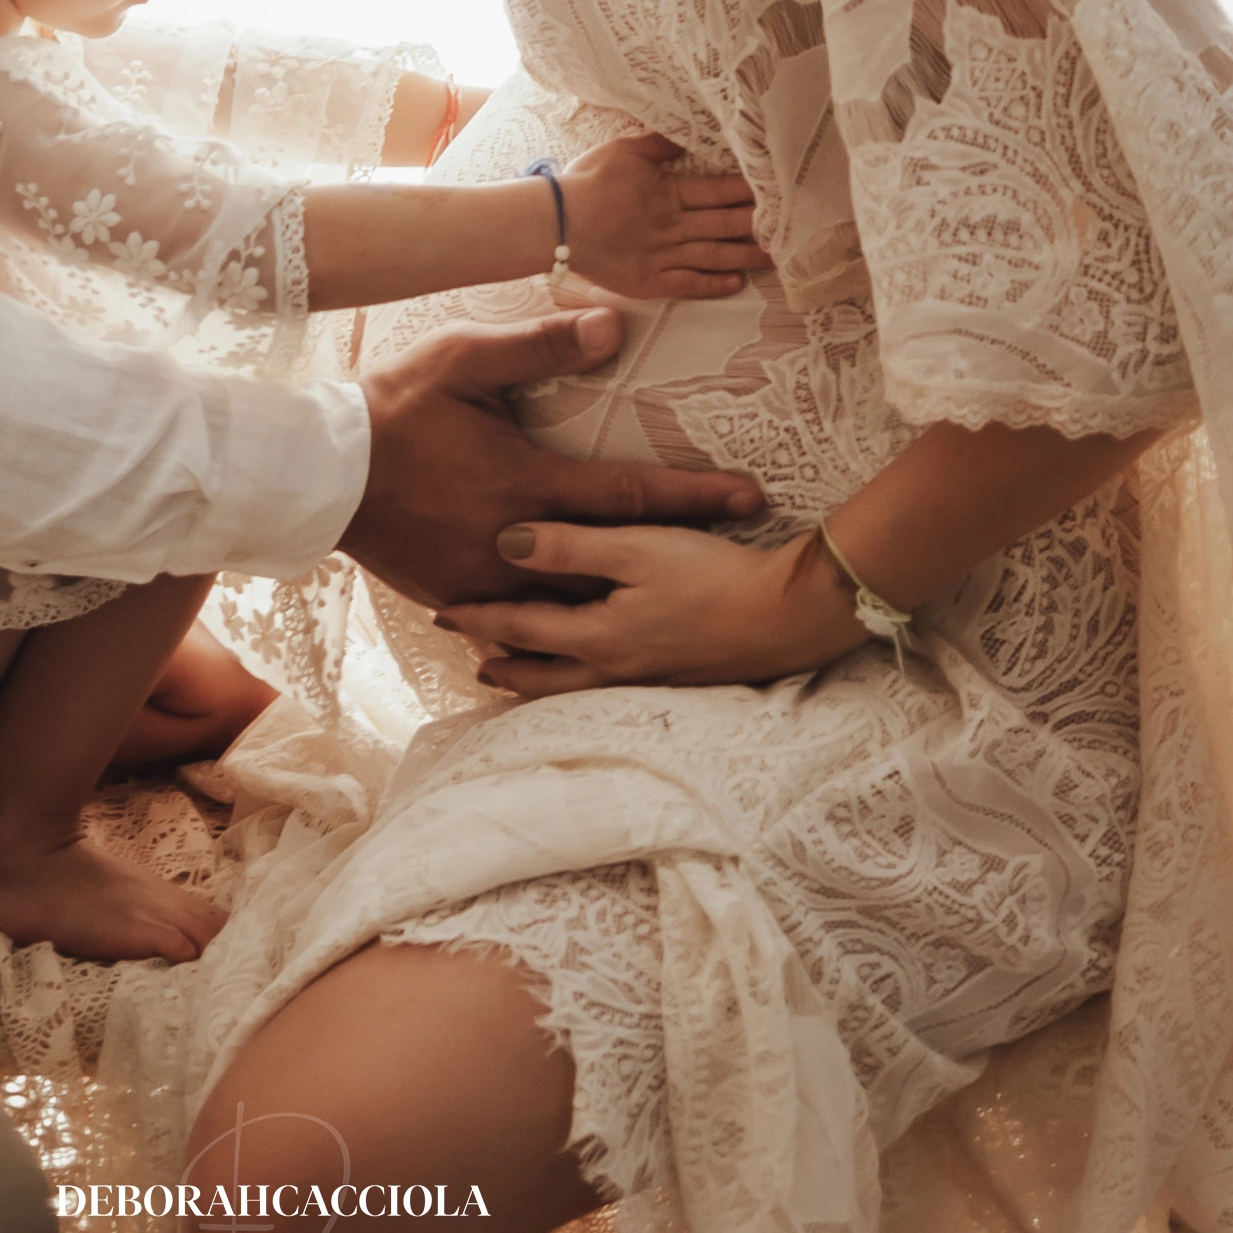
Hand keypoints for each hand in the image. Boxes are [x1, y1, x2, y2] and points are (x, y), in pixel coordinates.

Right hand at [342, 314, 763, 614]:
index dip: (694, 497)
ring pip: (569, 604)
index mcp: (526, 484)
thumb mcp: (464, 359)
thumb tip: (615, 326)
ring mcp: (483, 580)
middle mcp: (514, 542)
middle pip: (613, 563)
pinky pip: (517, 621)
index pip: (629, 495)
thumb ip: (541, 346)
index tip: (749, 497)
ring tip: (670, 600)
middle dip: (675, 561)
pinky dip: (554, 624)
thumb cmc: (391, 407)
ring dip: (619, 601)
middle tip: (733, 562)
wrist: (313, 473)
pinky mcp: (452, 596)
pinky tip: (581, 629)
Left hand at [436, 517, 853, 695]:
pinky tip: (586, 674)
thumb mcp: (637, 549)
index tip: (443, 611)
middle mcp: (613, 670)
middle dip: (503, 663)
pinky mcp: (675, 680)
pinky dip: (576, 683)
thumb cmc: (714, 577)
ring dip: (536, 680)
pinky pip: (605, 689)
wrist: (789, 618)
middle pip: (540, 674)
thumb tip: (504, 543)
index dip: (479, 619)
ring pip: (572, 689)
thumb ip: (569, 547)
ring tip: (511, 675)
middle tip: (470, 657)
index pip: (520, 630)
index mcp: (597, 638)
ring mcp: (645, 681)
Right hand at [553, 133, 771, 303]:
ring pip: (716, 256)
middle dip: (760, 223)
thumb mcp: (623, 150)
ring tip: (778, 256)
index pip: (720, 190)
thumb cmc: (586, 182)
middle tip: (793, 224)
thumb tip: (687, 134)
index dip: (750, 190)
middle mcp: (673, 226)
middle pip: (726, 223)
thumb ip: (659, 144)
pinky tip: (738, 284)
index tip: (778, 188)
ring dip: (749, 256)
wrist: (555, 223)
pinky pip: (689, 284)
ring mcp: (663, 256)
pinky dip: (715, 284)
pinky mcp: (650, 281)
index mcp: (669, 192)